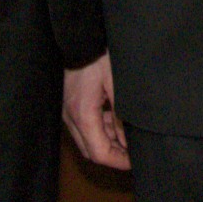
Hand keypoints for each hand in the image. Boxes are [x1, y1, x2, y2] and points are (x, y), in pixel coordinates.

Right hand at [63, 51, 128, 168]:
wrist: (79, 39)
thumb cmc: (97, 57)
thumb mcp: (116, 84)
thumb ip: (121, 114)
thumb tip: (128, 138)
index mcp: (83, 115)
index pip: (99, 153)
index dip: (118, 162)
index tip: (134, 162)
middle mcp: (71, 118)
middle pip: (90, 151)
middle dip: (112, 156)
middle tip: (132, 155)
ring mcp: (68, 112)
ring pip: (87, 140)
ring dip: (107, 143)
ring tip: (128, 139)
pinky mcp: (70, 106)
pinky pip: (85, 127)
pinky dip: (100, 130)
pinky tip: (115, 123)